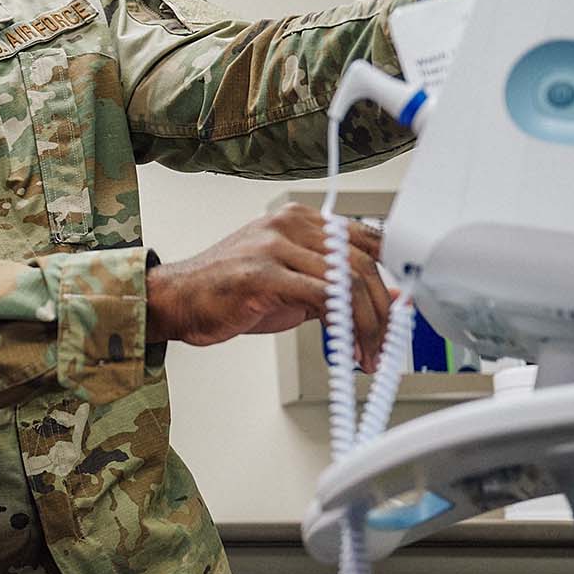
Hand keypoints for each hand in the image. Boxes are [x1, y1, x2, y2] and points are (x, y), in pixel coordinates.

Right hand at [147, 204, 392, 370]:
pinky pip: (323, 296)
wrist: (176, 300)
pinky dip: (344, 326)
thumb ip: (333, 286)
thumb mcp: (291, 284)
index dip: (390, 277)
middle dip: (382, 310)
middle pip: (362, 261)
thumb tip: (384, 299)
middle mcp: (289, 224)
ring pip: (348, 279)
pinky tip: (346, 348)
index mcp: (298, 219)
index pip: (365, 238)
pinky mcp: (264, 272)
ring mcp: (276, 245)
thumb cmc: (227, 292)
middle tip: (385, 345)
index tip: (397, 310)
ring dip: (368, 324)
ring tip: (367, 353)